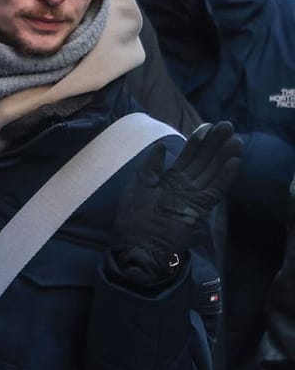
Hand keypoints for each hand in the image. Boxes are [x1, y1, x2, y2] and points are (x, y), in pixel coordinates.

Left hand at [107, 121, 240, 290]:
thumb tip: (161, 145)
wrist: (138, 244)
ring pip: (212, 171)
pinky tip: (235, 161)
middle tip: (227, 126)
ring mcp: (194, 196)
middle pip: (203, 161)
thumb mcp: (138, 184)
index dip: (197, 141)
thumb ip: (150, 165)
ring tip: (236, 139)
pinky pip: (215, 189)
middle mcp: (184, 186)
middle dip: (214, 143)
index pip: (186, 156)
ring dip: (223, 155)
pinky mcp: (200, 208)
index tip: (207, 125)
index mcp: (168, 180)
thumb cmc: (133, 215)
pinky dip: (226, 176)